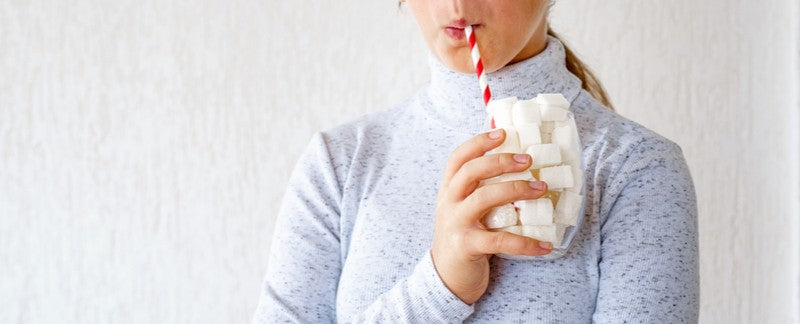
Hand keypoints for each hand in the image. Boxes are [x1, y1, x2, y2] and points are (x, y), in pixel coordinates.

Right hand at [430, 128, 551, 304]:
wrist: (445, 278)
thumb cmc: (463, 238)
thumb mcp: (462, 210)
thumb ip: (479, 191)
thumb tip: (515, 168)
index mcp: (448, 190)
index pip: (458, 158)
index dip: (479, 143)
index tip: (502, 133)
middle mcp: (448, 203)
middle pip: (471, 171)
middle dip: (501, 161)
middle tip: (528, 160)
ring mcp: (456, 223)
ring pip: (484, 197)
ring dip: (516, 190)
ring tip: (541, 189)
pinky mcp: (467, 246)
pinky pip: (500, 239)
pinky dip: (525, 242)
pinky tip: (545, 245)